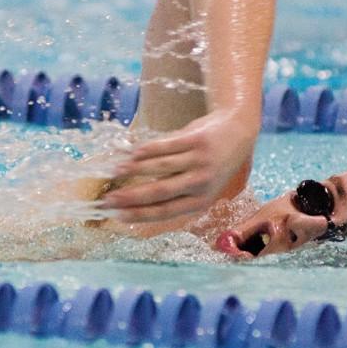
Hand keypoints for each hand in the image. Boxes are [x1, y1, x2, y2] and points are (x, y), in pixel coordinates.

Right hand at [101, 109, 257, 221]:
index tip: (117, 216)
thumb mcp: (200, 184)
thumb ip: (174, 192)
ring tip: (115, 172)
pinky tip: (131, 153)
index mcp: (201, 200)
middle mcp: (201, 183)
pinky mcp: (196, 140)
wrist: (238, 131)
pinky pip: (165, 146)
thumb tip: (137, 201)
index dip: (139, 214)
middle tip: (108, 199)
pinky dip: (146, 150)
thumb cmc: (212, 162)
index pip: (164, 211)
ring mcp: (199, 160)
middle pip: (159, 192)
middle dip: (130, 197)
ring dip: (134, 170)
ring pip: (159, 167)